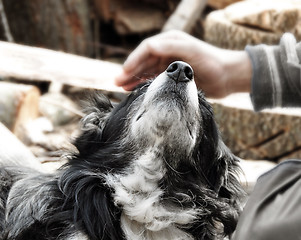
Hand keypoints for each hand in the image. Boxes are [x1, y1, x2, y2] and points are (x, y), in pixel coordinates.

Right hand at [115, 30, 250, 97]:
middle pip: (143, 60)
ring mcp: (169, 64)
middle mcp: (168, 52)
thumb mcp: (191, 50)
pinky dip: (143, 83)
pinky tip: (134, 89)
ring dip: (133, 78)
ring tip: (121, 87)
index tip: (124, 72)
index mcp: (170, 42)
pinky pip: (153, 78)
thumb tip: (150, 48)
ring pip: (146, 70)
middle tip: (116, 82)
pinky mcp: (173, 76)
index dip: (133, 60)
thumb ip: (171, 47)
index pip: (146, 49)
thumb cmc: (212, 61)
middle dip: (129, 71)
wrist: (228, 76)